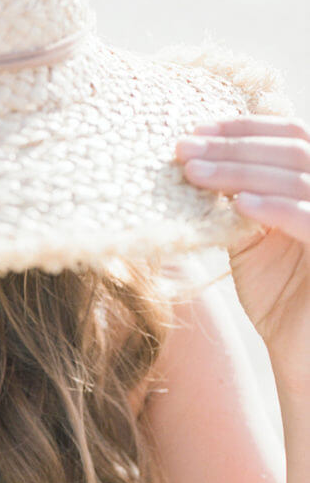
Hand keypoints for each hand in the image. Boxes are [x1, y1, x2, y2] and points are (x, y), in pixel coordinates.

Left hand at [175, 115, 309, 391]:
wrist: (303, 354)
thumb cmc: (280, 298)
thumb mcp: (252, 239)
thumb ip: (237, 199)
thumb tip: (195, 160)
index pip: (290, 135)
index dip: (243, 129)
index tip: (194, 132)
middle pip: (292, 149)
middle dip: (233, 147)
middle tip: (183, 149)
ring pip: (298, 178)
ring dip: (241, 171)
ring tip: (194, 173)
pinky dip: (275, 207)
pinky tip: (237, 203)